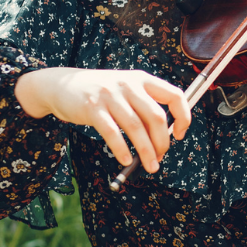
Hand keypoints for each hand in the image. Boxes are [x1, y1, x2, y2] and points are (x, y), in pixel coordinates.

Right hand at [15, 67, 189, 173]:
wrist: (63, 85)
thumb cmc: (101, 93)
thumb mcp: (126, 90)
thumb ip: (144, 106)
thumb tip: (163, 138)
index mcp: (142, 79)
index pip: (175, 95)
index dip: (183, 117)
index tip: (179, 135)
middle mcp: (129, 85)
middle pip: (156, 117)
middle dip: (162, 142)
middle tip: (160, 158)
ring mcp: (110, 95)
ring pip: (136, 128)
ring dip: (146, 152)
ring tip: (150, 166)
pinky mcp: (92, 108)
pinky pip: (112, 134)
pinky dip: (122, 150)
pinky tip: (125, 161)